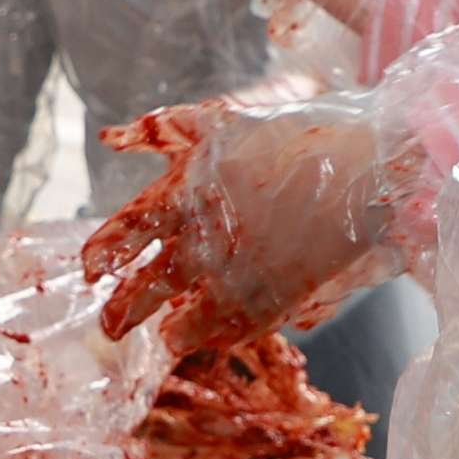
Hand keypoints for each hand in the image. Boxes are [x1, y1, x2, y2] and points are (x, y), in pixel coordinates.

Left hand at [78, 95, 396, 352]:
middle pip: (144, 291)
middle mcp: (202, 242)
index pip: (121, 235)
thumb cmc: (293, 134)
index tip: (92, 273)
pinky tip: (214, 335)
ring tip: (170, 334)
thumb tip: (107, 138)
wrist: (366, 166)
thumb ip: (159, 131)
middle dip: (122, 313)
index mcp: (182, 195)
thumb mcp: (219, 120)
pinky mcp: (274, 301)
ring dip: (173, 332)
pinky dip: (218, 337)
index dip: (100, 257)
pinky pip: (233, 334)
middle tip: (111, 327)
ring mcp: (238, 277)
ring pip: (185, 324)